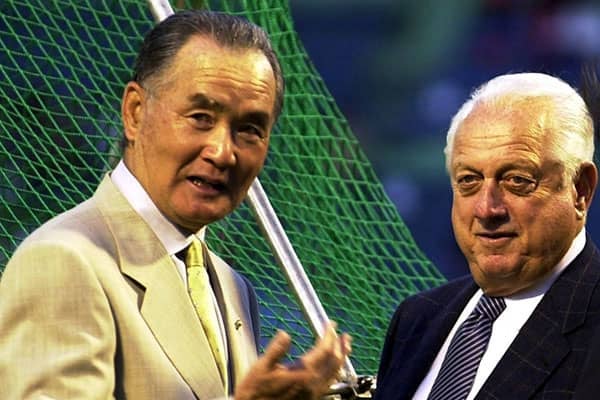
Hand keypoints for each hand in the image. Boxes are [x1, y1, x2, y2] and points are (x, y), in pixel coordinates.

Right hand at [234, 321, 351, 399]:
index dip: (329, 335)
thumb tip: (285, 334)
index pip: (324, 350)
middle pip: (334, 362)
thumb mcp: (262, 366)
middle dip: (340, 346)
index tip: (331, 324)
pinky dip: (335, 371)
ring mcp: (314, 392)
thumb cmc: (256, 389)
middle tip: (345, 335)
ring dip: (341, 359)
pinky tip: (332, 368)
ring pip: (334, 373)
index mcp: (303, 372)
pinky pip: (329, 382)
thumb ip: (276, 350)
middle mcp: (312, 383)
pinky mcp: (311, 398)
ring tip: (345, 349)